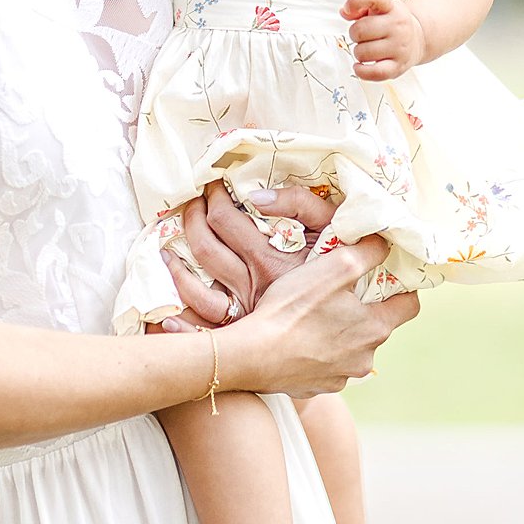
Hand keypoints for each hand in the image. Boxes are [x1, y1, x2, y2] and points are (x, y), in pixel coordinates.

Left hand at [161, 180, 335, 325]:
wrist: (358, 332)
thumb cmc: (349, 278)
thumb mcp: (334, 231)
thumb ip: (299, 204)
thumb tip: (256, 196)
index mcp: (270, 260)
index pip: (225, 221)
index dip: (213, 198)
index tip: (213, 185)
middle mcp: (252, 287)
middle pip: (205, 248)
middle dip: (191, 220)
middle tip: (192, 205)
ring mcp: (246, 314)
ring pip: (195, 291)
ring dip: (176, 269)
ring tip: (169, 251)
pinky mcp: (246, 337)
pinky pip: (204, 334)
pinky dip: (182, 327)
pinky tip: (166, 319)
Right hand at [222, 238, 419, 396]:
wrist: (252, 355)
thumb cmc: (293, 308)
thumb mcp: (335, 267)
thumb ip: (367, 252)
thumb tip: (385, 243)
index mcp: (376, 329)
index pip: (409, 306)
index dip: (401, 287)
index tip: (386, 275)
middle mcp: (365, 358)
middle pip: (377, 326)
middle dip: (363, 308)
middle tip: (339, 290)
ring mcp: (341, 376)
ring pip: (351, 347)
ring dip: (340, 331)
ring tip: (312, 314)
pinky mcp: (317, 386)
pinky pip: (326, 364)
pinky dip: (318, 351)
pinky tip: (297, 338)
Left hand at [338, 0, 424, 81]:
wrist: (418, 38)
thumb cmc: (391, 22)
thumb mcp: (378, 6)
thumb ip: (359, 5)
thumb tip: (345, 12)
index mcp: (390, 6)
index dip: (355, 1)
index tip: (349, 9)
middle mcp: (398, 25)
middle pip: (359, 30)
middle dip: (354, 34)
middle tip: (362, 35)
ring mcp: (399, 47)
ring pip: (362, 53)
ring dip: (358, 52)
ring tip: (367, 48)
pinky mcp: (398, 66)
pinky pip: (375, 73)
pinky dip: (362, 71)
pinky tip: (360, 66)